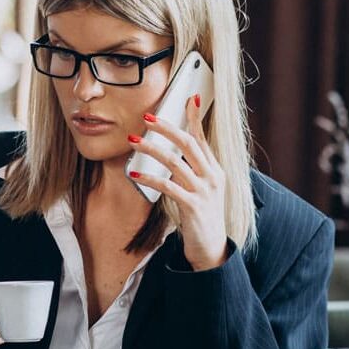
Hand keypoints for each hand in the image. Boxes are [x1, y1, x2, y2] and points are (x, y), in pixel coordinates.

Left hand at [128, 95, 228, 270]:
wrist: (212, 250)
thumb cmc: (203, 218)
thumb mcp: (202, 190)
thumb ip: (193, 170)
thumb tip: (174, 152)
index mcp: (215, 170)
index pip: (203, 138)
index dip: (194, 117)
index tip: (188, 98)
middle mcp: (212, 177)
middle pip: (188, 143)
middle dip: (166, 128)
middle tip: (147, 118)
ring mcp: (204, 191)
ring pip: (175, 162)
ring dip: (151, 149)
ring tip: (133, 142)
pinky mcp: (193, 206)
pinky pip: (168, 187)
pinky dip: (149, 178)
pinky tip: (135, 174)